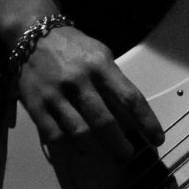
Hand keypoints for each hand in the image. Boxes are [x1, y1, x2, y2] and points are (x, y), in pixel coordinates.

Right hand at [16, 24, 166, 158]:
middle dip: (120, 144)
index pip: (130, 97)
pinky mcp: (36, 104)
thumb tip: (131, 117)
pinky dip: (69, 146)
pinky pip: (55, 135)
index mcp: (100, 65)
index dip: (147, 121)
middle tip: (128, 155)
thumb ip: (113, 83)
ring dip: (97, 150)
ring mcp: (55, 93)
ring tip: (105, 156)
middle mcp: (78, 79)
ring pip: (80, 132)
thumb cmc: (72, 46)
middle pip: (105, 121)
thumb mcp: (99, 54)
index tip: (157, 138)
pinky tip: (78, 148)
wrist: (31, 32)